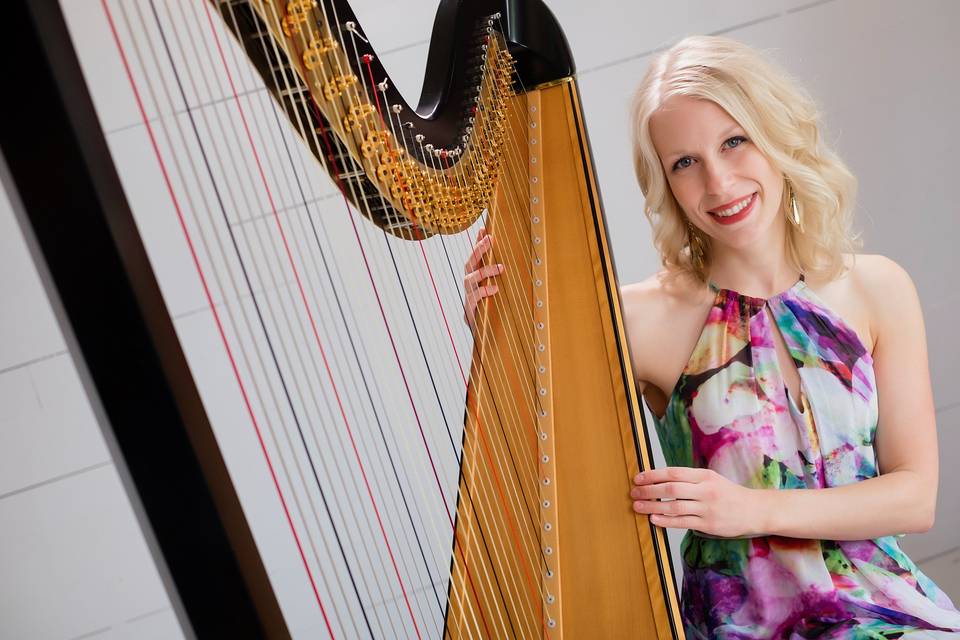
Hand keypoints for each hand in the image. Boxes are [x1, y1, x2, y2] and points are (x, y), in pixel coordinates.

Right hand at [463, 227, 504, 330]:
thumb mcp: (503, 295)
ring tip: (500, 267)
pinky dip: (483, 292)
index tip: (483, 228)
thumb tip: (526, 265)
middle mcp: (469, 286)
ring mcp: (468, 298)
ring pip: (470, 279)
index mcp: (476, 280)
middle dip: (478, 249)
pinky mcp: (470, 311)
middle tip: (489, 238)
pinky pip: (474, 298)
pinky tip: (493, 289)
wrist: (486, 340)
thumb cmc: (495, 314)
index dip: (477, 243)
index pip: (475, 258)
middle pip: (469, 263)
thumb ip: (506, 282)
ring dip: (485, 270)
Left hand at [629, 467, 768, 537]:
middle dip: (649, 490)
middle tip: (634, 492)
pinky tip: (653, 518)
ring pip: (674, 506)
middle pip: (671, 489)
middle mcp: (705, 490)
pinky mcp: (709, 525)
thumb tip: (661, 481)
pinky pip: (683, 522)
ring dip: (652, 506)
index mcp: (704, 476)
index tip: (638, 478)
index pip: (673, 473)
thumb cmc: (729, 494)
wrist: (756, 510)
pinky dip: (666, 520)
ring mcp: (707, 508)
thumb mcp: (711, 479)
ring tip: (638, 506)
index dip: (653, 475)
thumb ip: (690, 480)